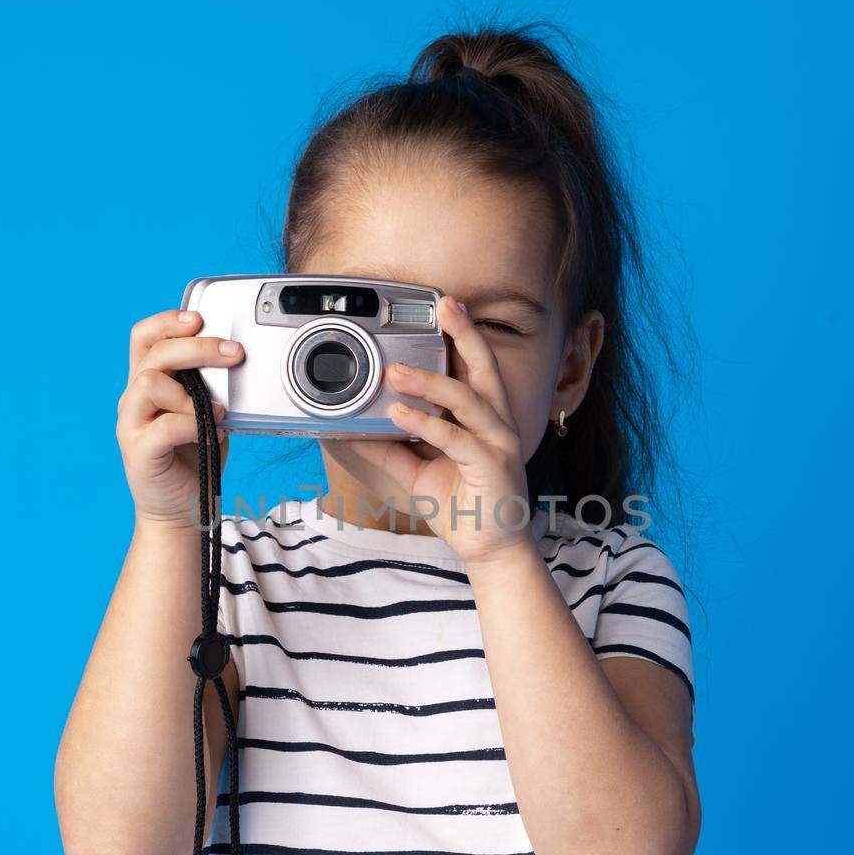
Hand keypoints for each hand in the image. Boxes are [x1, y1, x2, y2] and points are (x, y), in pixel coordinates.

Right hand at [116, 308, 243, 526]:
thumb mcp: (206, 411)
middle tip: (233, 353)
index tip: (199, 318)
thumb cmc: (195, 458)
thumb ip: (210, 385)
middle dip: (198, 346)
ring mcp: (132, 425)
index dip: (168, 321)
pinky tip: (213, 429)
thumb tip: (235, 357)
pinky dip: (193, 422)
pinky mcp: (139, 451)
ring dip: (192, 390)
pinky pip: (163, 425)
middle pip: (154, 352)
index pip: (144, 337)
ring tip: (216, 408)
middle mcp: (134, 399)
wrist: (181, 510)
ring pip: (151, 382)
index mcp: (147, 383)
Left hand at [342, 295, 534, 564]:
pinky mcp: (492, 464)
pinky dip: (426, 422)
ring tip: (395, 372)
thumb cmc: (463, 507)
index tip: (444, 309)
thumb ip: (391, 449)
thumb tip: (355, 432)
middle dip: (466, 333)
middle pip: (485, 368)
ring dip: (429, 381)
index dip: (463, 337)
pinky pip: (455, 437)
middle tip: (445, 305)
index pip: (475, 369)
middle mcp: (496, 424)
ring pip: (465, 398)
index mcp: (484, 419)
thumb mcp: (417, 472)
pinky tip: (400, 413)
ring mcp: (498, 442)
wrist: (489, 549)